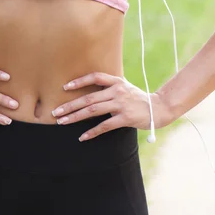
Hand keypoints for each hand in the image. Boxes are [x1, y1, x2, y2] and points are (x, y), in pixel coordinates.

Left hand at [52, 72, 175, 141]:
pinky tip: (82, 137)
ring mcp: (122, 105)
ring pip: (93, 111)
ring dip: (75, 117)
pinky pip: (105, 126)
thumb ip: (110, 88)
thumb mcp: (126, 88)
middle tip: (55, 112)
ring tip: (62, 122)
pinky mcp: (125, 118)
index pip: (96, 77)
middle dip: (70, 105)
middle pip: (89, 98)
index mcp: (117, 82)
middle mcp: (118, 91)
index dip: (79, 81)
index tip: (65, 87)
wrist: (158, 108)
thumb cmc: (138, 99)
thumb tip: (89, 91)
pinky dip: (92, 132)